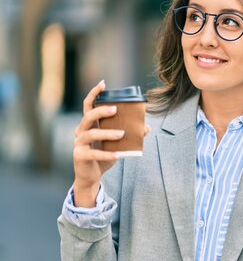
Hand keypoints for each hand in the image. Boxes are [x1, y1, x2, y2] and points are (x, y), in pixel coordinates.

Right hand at [72, 80, 150, 206]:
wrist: (92, 176)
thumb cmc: (104, 156)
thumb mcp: (117, 144)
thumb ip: (130, 135)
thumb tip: (146, 127)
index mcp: (89, 124)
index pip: (88, 105)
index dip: (94, 94)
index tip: (103, 83)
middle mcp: (81, 131)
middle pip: (88, 116)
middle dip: (101, 111)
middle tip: (115, 109)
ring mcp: (78, 143)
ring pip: (91, 134)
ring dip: (107, 133)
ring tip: (122, 134)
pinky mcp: (79, 156)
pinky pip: (93, 154)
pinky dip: (106, 154)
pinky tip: (117, 155)